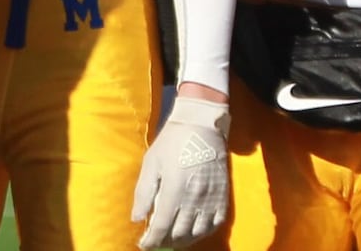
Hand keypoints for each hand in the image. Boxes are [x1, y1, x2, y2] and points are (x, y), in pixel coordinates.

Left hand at [131, 96, 229, 247]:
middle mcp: (194, 195)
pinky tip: (195, 229)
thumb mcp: (151, 162)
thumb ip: (143, 192)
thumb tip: (137, 219)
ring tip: (174, 237)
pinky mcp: (223, 191)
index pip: (161, 226)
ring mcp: (212, 194)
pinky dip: (205, 230)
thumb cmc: (172, 141)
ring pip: (198, 231)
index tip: (144, 244)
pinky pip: (217, 220)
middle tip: (158, 239)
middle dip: (165, 241)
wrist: (202, 122)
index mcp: (174, 188)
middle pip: (179, 233)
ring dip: (184, 239)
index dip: (151, 241)